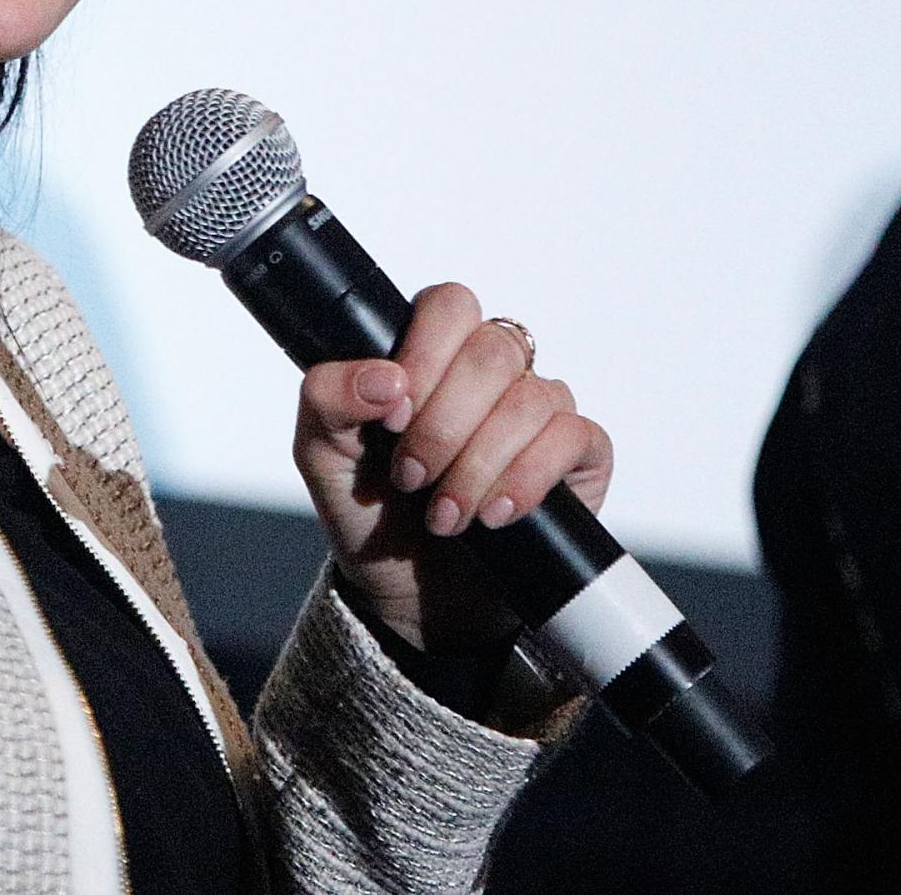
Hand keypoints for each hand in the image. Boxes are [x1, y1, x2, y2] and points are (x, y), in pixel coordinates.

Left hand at [290, 282, 613, 653]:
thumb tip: (384, 378)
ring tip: (443, 515)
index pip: (448, 304)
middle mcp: (491, 371)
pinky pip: (573, 436)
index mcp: (431, 351)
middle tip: (410, 477)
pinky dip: (526, 479)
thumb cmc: (368, 511)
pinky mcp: (578, 455)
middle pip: (491, 351)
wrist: (412, 595)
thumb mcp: (321, 453)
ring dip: (478, 464)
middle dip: (444, 425)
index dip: (424, 352)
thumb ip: (328, 398)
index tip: (392, 415)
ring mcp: (539, 409)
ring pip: (531, 398)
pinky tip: (494, 515)